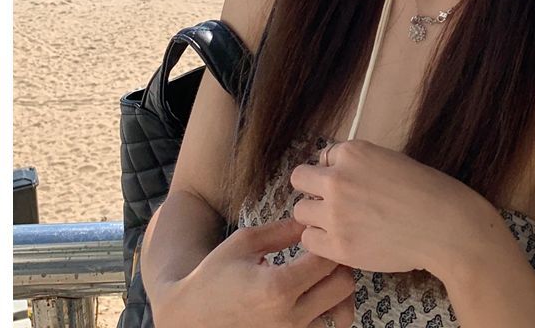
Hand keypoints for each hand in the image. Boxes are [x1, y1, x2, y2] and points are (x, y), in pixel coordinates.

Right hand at [151, 217, 354, 327]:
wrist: (190, 318)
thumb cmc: (214, 275)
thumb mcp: (244, 242)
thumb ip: (282, 230)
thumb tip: (312, 219)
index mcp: (278, 287)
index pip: (328, 259)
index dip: (330, 241)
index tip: (319, 233)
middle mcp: (290, 317)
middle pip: (344, 286)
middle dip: (339, 265)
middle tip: (324, 252)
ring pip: (341, 311)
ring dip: (336, 290)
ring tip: (319, 276)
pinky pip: (325, 326)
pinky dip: (327, 311)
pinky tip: (311, 296)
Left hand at [289, 139, 485, 275]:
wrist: (444, 226)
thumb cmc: (427, 191)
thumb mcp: (390, 160)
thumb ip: (359, 165)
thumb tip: (338, 173)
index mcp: (353, 152)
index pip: (323, 157)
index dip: (334, 171)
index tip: (349, 184)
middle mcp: (337, 178)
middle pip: (300, 180)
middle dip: (314, 190)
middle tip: (334, 204)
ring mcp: (335, 213)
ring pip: (300, 211)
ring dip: (316, 217)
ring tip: (339, 225)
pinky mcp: (337, 245)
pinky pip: (309, 240)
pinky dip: (321, 241)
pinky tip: (342, 241)